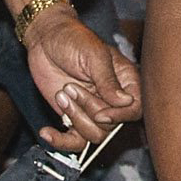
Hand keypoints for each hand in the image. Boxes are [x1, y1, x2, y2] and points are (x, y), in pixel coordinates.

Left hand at [21, 1, 141, 149]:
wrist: (46, 39)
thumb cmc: (73, 39)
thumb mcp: (94, 55)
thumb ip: (108, 80)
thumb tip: (125, 101)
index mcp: (126, 81)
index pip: (134, 110)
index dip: (119, 116)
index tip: (101, 114)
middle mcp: (112, 99)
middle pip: (111, 125)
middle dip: (88, 109)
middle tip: (70, 87)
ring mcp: (92, 110)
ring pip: (93, 135)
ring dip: (74, 118)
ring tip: (62, 94)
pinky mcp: (73, 117)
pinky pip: (73, 141)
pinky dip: (59, 141)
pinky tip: (47, 131)